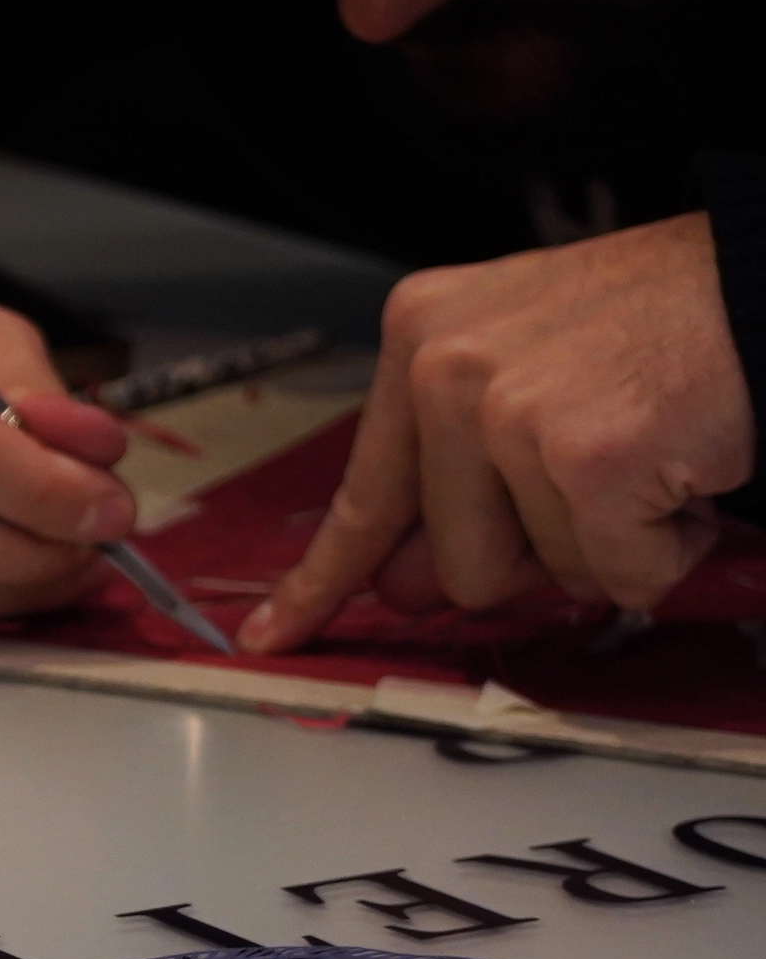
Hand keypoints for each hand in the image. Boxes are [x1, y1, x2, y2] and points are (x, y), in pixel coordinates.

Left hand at [242, 214, 755, 651]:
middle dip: (541, 550)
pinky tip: (684, 472)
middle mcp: (446, 368)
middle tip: (601, 473)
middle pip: (456, 564)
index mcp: (420, 336)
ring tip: (645, 459)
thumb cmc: (663, 324)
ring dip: (608, 544)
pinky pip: (616, 574)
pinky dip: (665, 548)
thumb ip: (452, 476)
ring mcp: (510, 412)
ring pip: (538, 575)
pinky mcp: (587, 457)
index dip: (320, 580)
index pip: (360, 493)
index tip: (273, 634)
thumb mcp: (525, 373)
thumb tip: (399, 585)